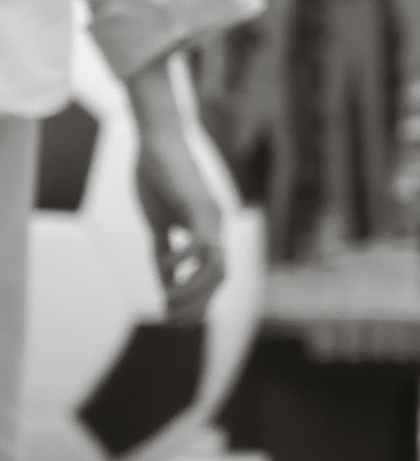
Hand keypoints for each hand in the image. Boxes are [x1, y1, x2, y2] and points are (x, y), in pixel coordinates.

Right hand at [128, 72, 226, 326]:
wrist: (157, 140)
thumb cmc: (157, 178)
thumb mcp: (160, 223)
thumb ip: (165, 252)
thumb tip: (166, 284)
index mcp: (209, 231)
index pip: (215, 276)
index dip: (201, 301)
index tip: (179, 320)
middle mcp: (217, 226)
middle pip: (220, 278)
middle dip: (199, 304)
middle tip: (173, 319)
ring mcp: (211, 217)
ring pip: (216, 267)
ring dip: (193, 291)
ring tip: (168, 302)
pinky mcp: (198, 205)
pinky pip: (200, 243)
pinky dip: (183, 261)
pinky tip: (163, 266)